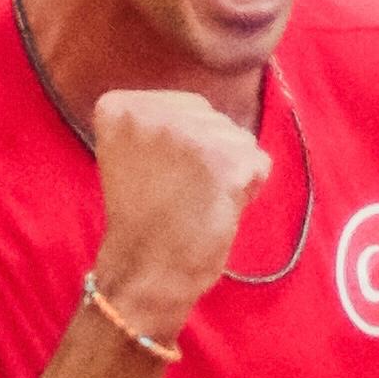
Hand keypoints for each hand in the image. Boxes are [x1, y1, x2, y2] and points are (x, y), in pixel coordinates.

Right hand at [89, 89, 268, 342]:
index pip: (186, 106)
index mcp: (120, 108)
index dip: (186, 145)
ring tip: (197, 202)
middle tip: (181, 193)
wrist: (144, 272)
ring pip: (239, 138)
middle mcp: (152, 112)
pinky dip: (247, 189)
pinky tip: (217, 209)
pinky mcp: (224, 161)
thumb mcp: (132, 155)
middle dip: (210, 154)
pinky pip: (258, 162)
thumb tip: (212, 115)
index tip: (160, 176)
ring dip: (230, 171)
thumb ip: (162, 124)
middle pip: (214, 118)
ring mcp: (190, 134)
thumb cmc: (141, 222)